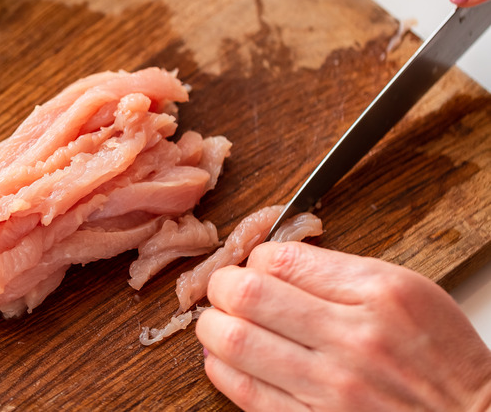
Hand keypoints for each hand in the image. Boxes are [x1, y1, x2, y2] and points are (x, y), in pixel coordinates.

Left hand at [195, 241, 490, 410]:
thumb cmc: (438, 353)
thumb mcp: (405, 290)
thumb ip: (338, 272)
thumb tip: (269, 264)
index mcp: (375, 293)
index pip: (281, 259)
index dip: (254, 258)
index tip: (254, 267)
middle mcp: (352, 338)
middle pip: (248, 295)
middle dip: (221, 286)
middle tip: (222, 289)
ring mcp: (331, 387)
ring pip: (235, 341)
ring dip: (211, 327)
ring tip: (216, 323)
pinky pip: (246, 391)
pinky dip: (221, 369)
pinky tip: (223, 359)